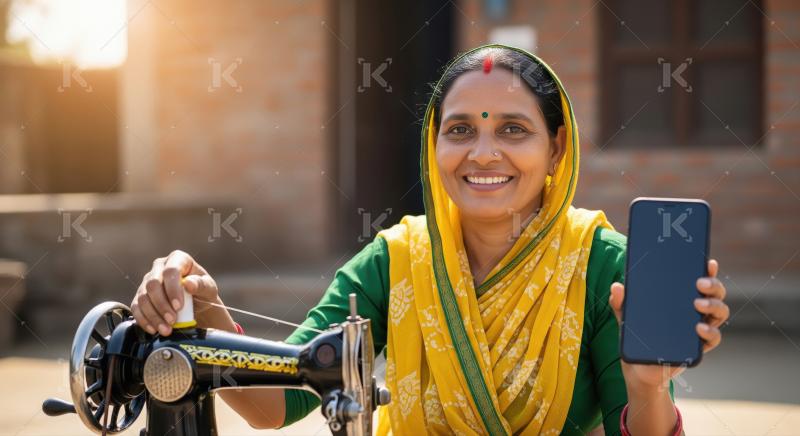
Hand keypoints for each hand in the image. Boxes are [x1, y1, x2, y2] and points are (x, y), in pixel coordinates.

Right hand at [131, 250, 219, 335]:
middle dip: (162, 305)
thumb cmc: (202, 292)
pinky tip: (153, 329)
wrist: (196, 304)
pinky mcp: (140, 296)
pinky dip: (144, 320)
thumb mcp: (209, 288)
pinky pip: (136, 307)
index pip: (170, 271)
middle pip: (153, 284)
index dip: (173, 289)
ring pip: (143, 298)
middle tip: (172, 321)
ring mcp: (148, 281)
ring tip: (166, 329)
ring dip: (153, 316)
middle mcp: (159, 267)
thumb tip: (189, 283)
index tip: (179, 306)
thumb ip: (201, 285)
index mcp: (178, 259)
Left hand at [608, 259, 728, 390]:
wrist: (639, 370)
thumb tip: (616, 287)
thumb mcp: (626, 317)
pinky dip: (710, 332)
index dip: (707, 269)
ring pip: (720, 312)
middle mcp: (695, 311)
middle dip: (713, 284)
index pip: (698, 279)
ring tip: (699, 303)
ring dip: (714, 305)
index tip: (708, 261)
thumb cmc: (637, 336)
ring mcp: (699, 328)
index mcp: (680, 298)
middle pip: (715, 293)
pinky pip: (714, 338)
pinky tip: (699, 328)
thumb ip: (620, 302)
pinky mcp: (698, 347)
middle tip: (699, 282)